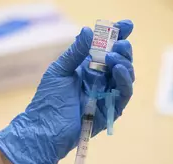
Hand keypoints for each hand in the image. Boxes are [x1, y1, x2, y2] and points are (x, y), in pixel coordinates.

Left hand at [0, 20, 133, 163]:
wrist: (45, 129)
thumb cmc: (48, 100)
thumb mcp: (60, 71)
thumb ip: (76, 52)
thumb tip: (88, 30)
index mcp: (86, 68)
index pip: (106, 49)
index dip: (117, 36)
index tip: (127, 25)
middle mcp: (99, 80)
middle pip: (120, 61)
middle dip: (123, 49)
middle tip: (120, 43)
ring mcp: (106, 95)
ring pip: (125, 76)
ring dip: (124, 63)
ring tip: (114, 58)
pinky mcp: (110, 110)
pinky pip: (124, 93)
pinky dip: (124, 80)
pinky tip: (119, 70)